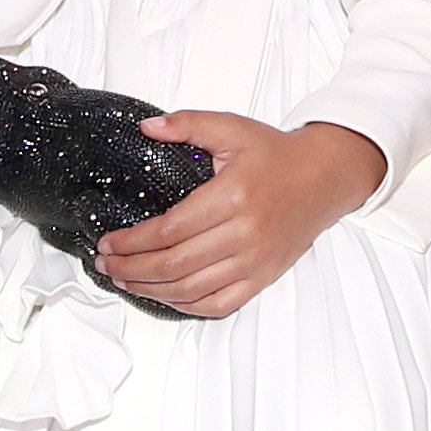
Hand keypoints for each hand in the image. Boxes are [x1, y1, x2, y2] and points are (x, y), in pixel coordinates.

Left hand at [99, 111, 388, 318]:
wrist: (325, 177)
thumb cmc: (276, 154)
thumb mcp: (232, 128)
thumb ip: (188, 124)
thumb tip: (147, 128)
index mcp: (232, 196)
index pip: (170, 230)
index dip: (132, 242)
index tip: (108, 242)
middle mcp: (245, 234)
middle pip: (175, 264)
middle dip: (132, 269)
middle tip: (106, 265)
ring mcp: (256, 261)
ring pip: (192, 289)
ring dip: (151, 290)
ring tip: (125, 281)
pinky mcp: (264, 277)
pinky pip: (219, 304)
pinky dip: (187, 306)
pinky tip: (164, 295)